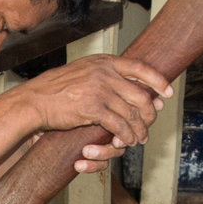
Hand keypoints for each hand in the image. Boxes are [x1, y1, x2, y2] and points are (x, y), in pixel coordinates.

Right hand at [19, 54, 171, 146]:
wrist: (34, 100)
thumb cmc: (57, 89)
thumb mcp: (84, 72)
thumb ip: (106, 75)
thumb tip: (129, 84)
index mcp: (104, 62)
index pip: (140, 68)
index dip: (158, 81)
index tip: (168, 92)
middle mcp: (105, 73)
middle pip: (141, 94)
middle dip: (149, 113)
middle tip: (149, 124)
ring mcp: (99, 90)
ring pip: (132, 112)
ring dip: (138, 129)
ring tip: (138, 138)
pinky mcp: (93, 108)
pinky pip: (119, 125)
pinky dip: (126, 136)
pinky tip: (125, 142)